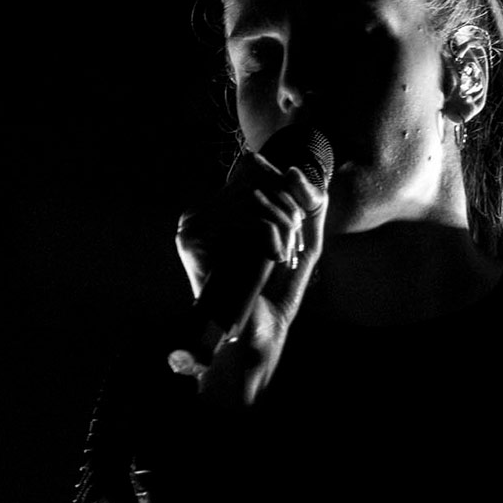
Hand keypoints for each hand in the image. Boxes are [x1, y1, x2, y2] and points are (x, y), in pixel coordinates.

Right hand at [174, 153, 326, 405]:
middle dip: (288, 214)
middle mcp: (207, 211)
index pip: (256, 169)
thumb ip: (309, 202)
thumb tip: (293, 170)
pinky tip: (272, 259)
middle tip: (286, 250)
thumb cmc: (278, 291)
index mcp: (227, 208)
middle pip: (261, 181)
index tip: (295, 224)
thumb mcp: (304, 241)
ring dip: (282, 228)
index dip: (285, 190)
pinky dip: (270, 236)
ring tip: (279, 257)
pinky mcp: (193, 239)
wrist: (258, 333)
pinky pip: (247, 217)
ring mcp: (196, 224)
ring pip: (256, 197)